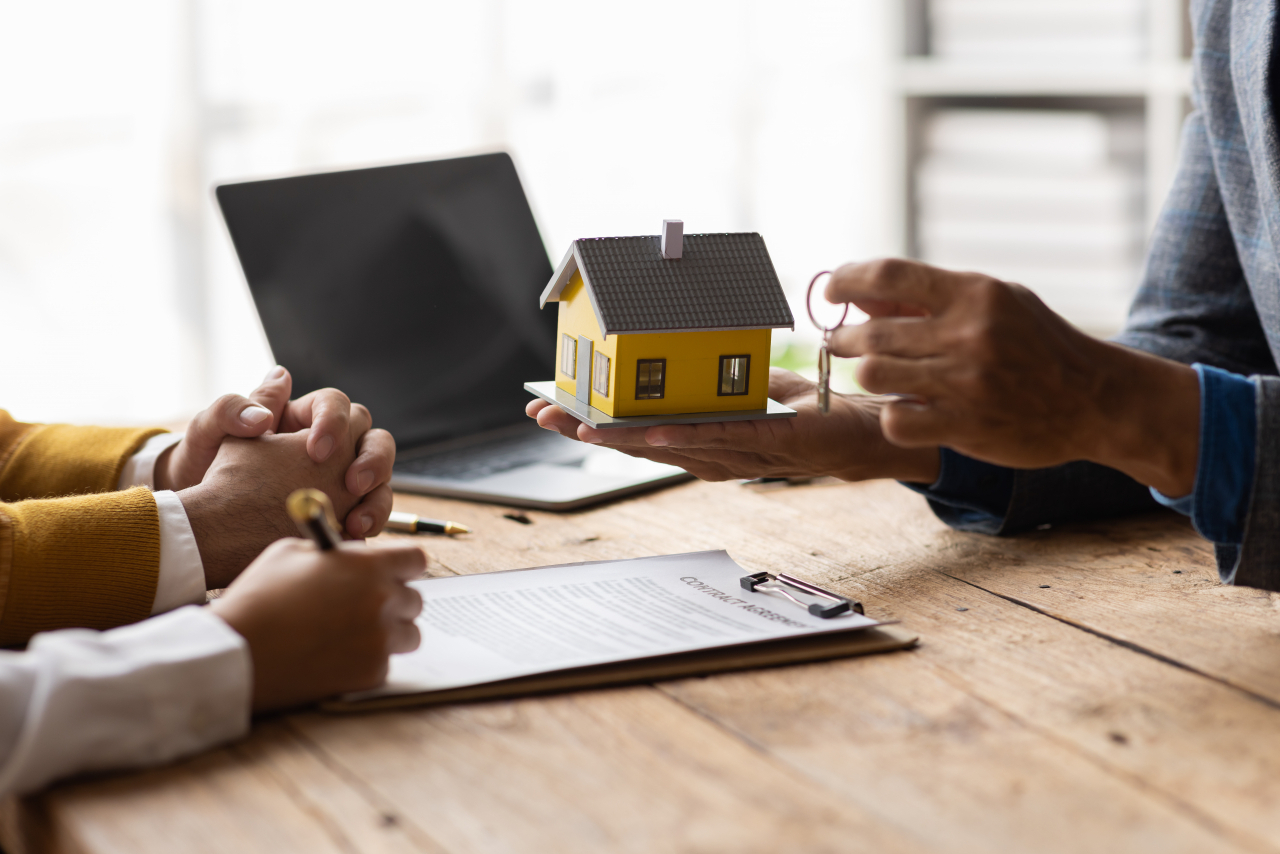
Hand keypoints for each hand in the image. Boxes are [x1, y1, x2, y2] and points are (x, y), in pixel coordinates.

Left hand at [154, 365, 395, 536]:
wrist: (200, 514)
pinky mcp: (344, 509)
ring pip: (382, 477)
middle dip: (372, 459)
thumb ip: (236, 407)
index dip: (335, 422)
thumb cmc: (203, 462)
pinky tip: (352, 536)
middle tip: (352, 483)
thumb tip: (275, 386)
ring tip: (357, 522)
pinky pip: (371, 512)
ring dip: (378, 497)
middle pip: (373, 437)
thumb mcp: (210, 432)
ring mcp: (341, 479)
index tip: (316, 450)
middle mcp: (330, 445)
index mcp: (302, 417)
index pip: (336, 404)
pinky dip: (369, 523)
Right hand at [210, 539, 423, 711]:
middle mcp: (383, 601)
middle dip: (394, 601)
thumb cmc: (259, 597)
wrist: (238, 652)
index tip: (394, 573)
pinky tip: (337, 657)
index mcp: (369, 566)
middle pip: (414, 599)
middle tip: (367, 606)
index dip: (404, 566)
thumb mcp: (290, 552)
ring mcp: (380, 640)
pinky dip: (368, 661)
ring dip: (389, 633)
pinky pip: (385, 663)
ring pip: (408, 634)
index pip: (416, 560)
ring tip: (354, 634)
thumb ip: (333, 553)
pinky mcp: (371, 673)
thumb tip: (353, 557)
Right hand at [526, 367, 939, 482]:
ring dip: (623, 437)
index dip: (593, 422)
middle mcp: (712, 454)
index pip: (636, 431)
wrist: (867, 433)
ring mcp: (738, 455)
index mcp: (702, 439)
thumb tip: (678, 353)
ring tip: (582, 423)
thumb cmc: (808, 413)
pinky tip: (652, 431)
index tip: (550, 405)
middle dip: (589, 430)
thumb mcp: (752, 389)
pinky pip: (720, 440)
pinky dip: (683, 437)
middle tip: (545, 414)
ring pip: (669, 447)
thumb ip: (714, 384)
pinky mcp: (769, 445)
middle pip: (639, 444)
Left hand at [824, 258, 1199, 495]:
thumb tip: (861, 295)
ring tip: (875, 374)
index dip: (847, 279)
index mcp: (975, 293)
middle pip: (871, 332)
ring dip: (866, 375)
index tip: (831, 290)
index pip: (889, 274)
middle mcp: (968, 334)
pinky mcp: (965, 425)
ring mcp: (966, 382)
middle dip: (842, 337)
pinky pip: (896, 420)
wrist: (1097, 399)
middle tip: (839, 342)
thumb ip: (931, 299)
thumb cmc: (1038, 344)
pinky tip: (906, 409)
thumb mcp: (996, 304)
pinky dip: (893, 415)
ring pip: (874, 374)